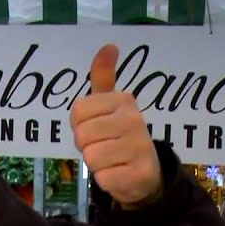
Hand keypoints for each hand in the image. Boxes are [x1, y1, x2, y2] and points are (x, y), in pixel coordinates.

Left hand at [70, 44, 162, 207]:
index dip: (79, 124)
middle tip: (105, 147)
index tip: (97, 128)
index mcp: (124, 101)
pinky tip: (120, 175)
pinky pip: (102, 178)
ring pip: (90, 157)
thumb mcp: (112, 105)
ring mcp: (139, 148)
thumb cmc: (120, 137)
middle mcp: (135, 120)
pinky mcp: (139, 174)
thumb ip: (104, 77)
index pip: (77, 111)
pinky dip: (106, 180)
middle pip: (81, 135)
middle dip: (87, 146)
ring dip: (96, 164)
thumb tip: (109, 45)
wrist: (147, 174)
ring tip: (113, 160)